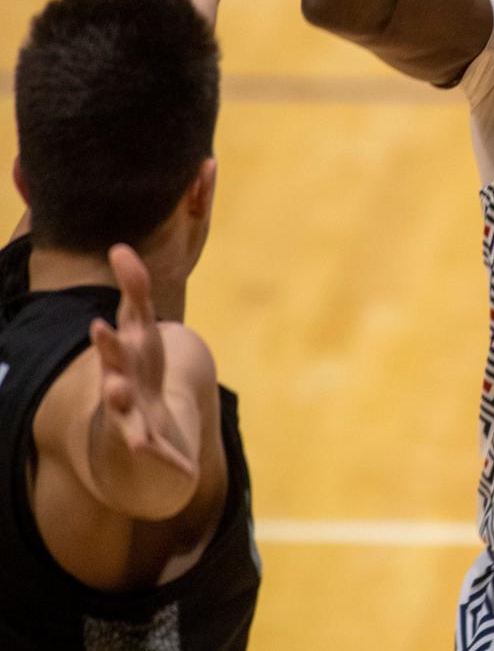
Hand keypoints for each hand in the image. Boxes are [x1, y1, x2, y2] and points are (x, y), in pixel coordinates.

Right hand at [89, 244, 194, 478]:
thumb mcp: (140, 333)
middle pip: (116, 374)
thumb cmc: (136, 375)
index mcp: (125, 361)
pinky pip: (160, 457)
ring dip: (121, 405)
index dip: (111, 336)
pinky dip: (168, 462)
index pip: (120, 344)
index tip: (100, 325)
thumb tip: (119, 246)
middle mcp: (123, 391)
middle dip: (110, 359)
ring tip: (115, 392)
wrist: (133, 445)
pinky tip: (174, 465)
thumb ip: (134, 290)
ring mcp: (133, 423)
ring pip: (126, 417)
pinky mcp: (153, 451)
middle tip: (101, 343)